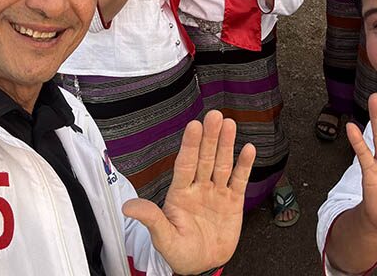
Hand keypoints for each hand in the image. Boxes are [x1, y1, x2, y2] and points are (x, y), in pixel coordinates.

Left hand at [122, 111, 255, 274]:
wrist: (202, 265)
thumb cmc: (180, 252)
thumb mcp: (163, 238)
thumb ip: (151, 219)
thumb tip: (127, 207)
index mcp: (180, 193)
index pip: (185, 164)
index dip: (190, 145)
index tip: (193, 126)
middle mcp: (199, 188)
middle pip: (205, 158)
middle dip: (210, 137)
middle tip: (214, 115)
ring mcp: (217, 193)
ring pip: (222, 164)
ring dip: (226, 144)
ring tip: (229, 124)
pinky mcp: (233, 201)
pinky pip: (239, 180)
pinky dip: (244, 165)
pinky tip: (248, 149)